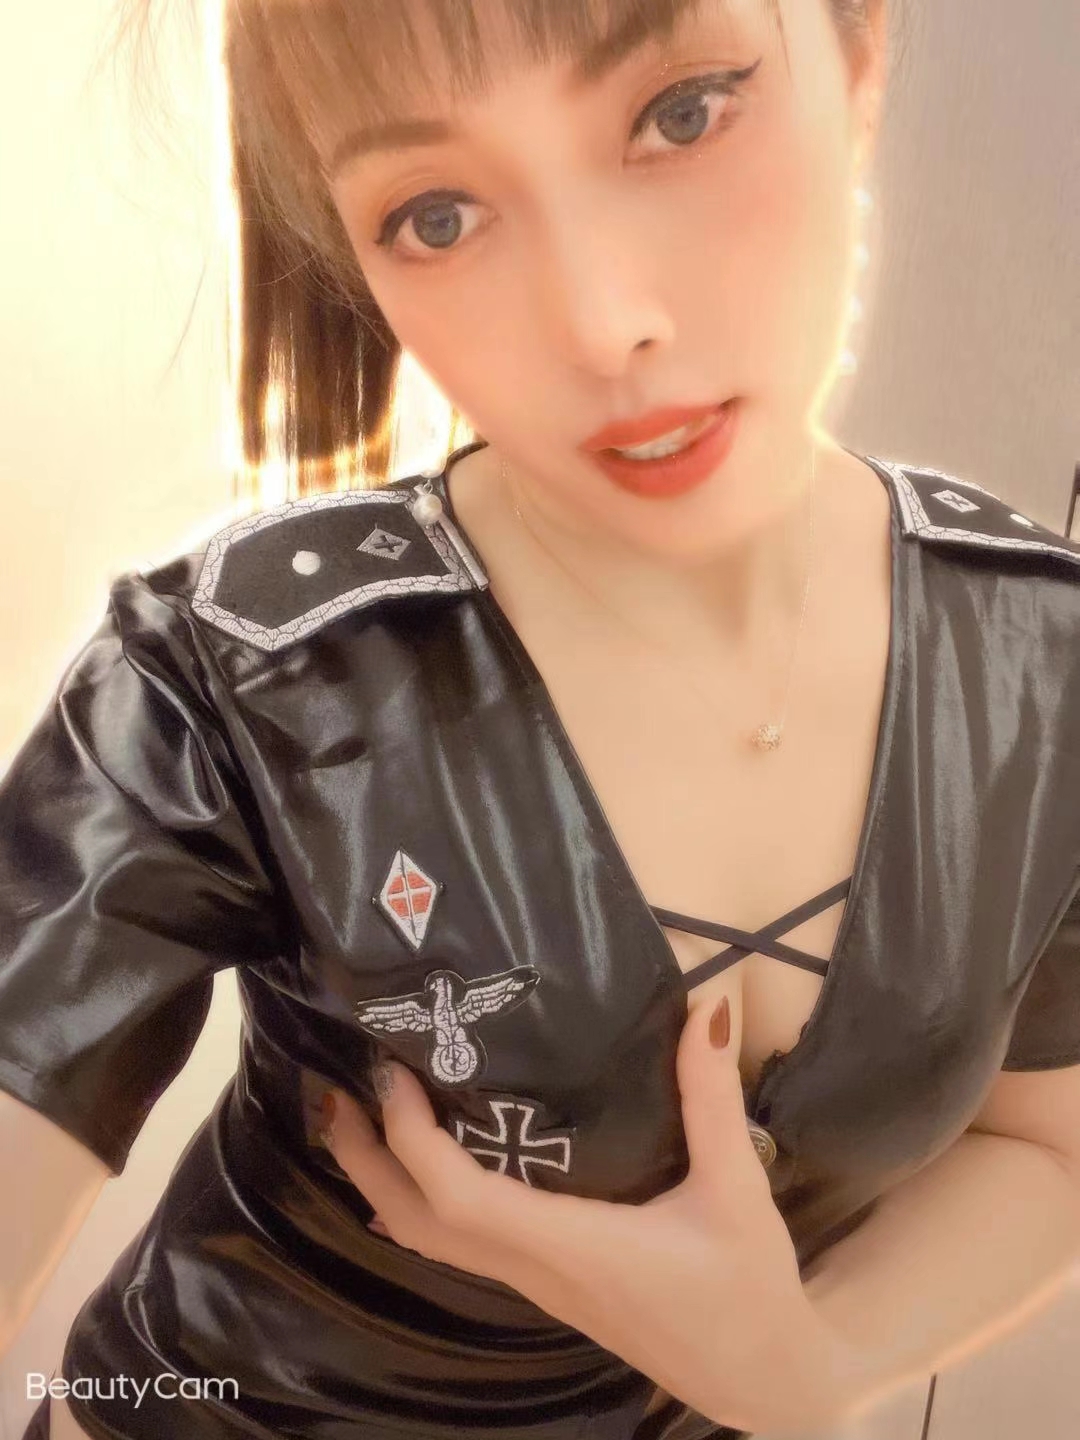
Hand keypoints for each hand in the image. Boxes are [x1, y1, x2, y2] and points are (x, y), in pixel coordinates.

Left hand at [319, 999, 857, 1432]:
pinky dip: (417, 1200)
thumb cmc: (747, 1291)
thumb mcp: (737, 1190)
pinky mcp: (544, 1285)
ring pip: (429, 1240)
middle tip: (336, 1088)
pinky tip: (421, 1166)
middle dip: (366, 1158)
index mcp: (568, 1246)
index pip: (459, 1199)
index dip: (412, 1139)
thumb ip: (712, 1099)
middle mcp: (532, 1269)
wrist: (761, 1382)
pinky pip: (456, 1244)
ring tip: (360, 1117)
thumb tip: (702, 1008)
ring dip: (382, 1179)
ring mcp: (533, 1285)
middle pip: (417, 1224)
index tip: (393, 1073)